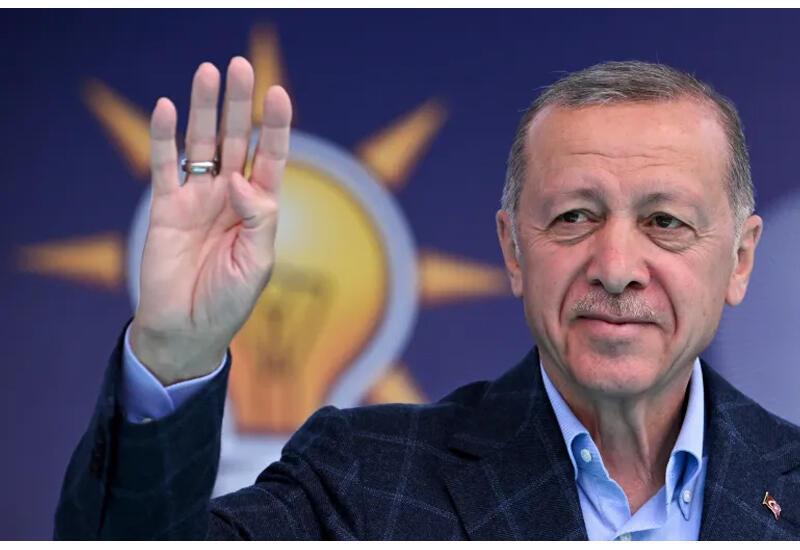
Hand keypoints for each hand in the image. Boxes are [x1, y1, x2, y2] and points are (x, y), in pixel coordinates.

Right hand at [130, 57, 291, 385]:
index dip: (276, 127)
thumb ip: (259, 219)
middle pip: (237, 140)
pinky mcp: (166, 208)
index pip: (271, 158)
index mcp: (259, 209)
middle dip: (239, 104)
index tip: (278, 94)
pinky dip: (163, 138)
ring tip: (207, 72)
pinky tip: (165, 109)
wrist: (186, 329)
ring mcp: (197, 199)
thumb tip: (241, 180)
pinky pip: (164, 166)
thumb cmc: (229, 301)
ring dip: (204, 109)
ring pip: (202, 144)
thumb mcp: (258, 264)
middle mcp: (229, 196)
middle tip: (239, 66)